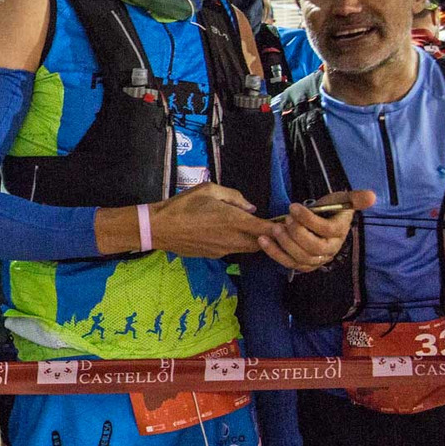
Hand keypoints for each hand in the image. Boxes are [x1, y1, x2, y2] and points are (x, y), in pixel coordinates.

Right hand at [148, 183, 279, 258]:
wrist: (159, 228)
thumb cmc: (183, 205)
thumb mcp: (209, 189)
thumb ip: (234, 196)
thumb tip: (250, 207)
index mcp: (234, 220)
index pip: (267, 229)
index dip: (280, 228)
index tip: (285, 223)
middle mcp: (232, 239)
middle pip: (262, 244)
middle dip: (268, 236)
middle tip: (267, 225)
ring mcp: (223, 250)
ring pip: (248, 248)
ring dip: (252, 240)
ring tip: (245, 228)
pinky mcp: (214, 256)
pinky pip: (232, 250)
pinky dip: (236, 243)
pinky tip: (224, 233)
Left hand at [258, 190, 374, 272]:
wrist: (321, 221)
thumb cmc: (330, 209)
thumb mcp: (342, 199)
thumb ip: (355, 198)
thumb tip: (372, 196)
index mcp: (339, 233)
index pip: (326, 230)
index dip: (309, 220)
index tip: (293, 207)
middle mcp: (330, 249)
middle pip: (313, 247)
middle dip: (296, 234)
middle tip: (284, 220)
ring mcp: (316, 259)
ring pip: (300, 257)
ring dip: (284, 244)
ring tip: (273, 229)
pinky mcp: (303, 265)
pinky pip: (288, 263)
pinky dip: (274, 253)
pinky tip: (263, 240)